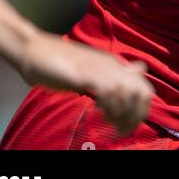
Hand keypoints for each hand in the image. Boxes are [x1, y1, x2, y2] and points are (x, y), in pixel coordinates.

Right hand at [17, 31, 154, 135]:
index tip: (128, 125)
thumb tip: (138, 71)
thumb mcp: (90, 69)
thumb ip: (112, 73)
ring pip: (128, 92)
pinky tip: (97, 110)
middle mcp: (112, 66)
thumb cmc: (59, 63)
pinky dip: (108, 104)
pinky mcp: (83, 73)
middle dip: (134, 116)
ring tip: (108, 121)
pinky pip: (107, 89)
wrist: (33, 50)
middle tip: (119, 128)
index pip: (145, 89)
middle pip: (142, 92)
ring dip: (121, 112)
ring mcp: (99, 69)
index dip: (141, 111)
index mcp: (115, 66)